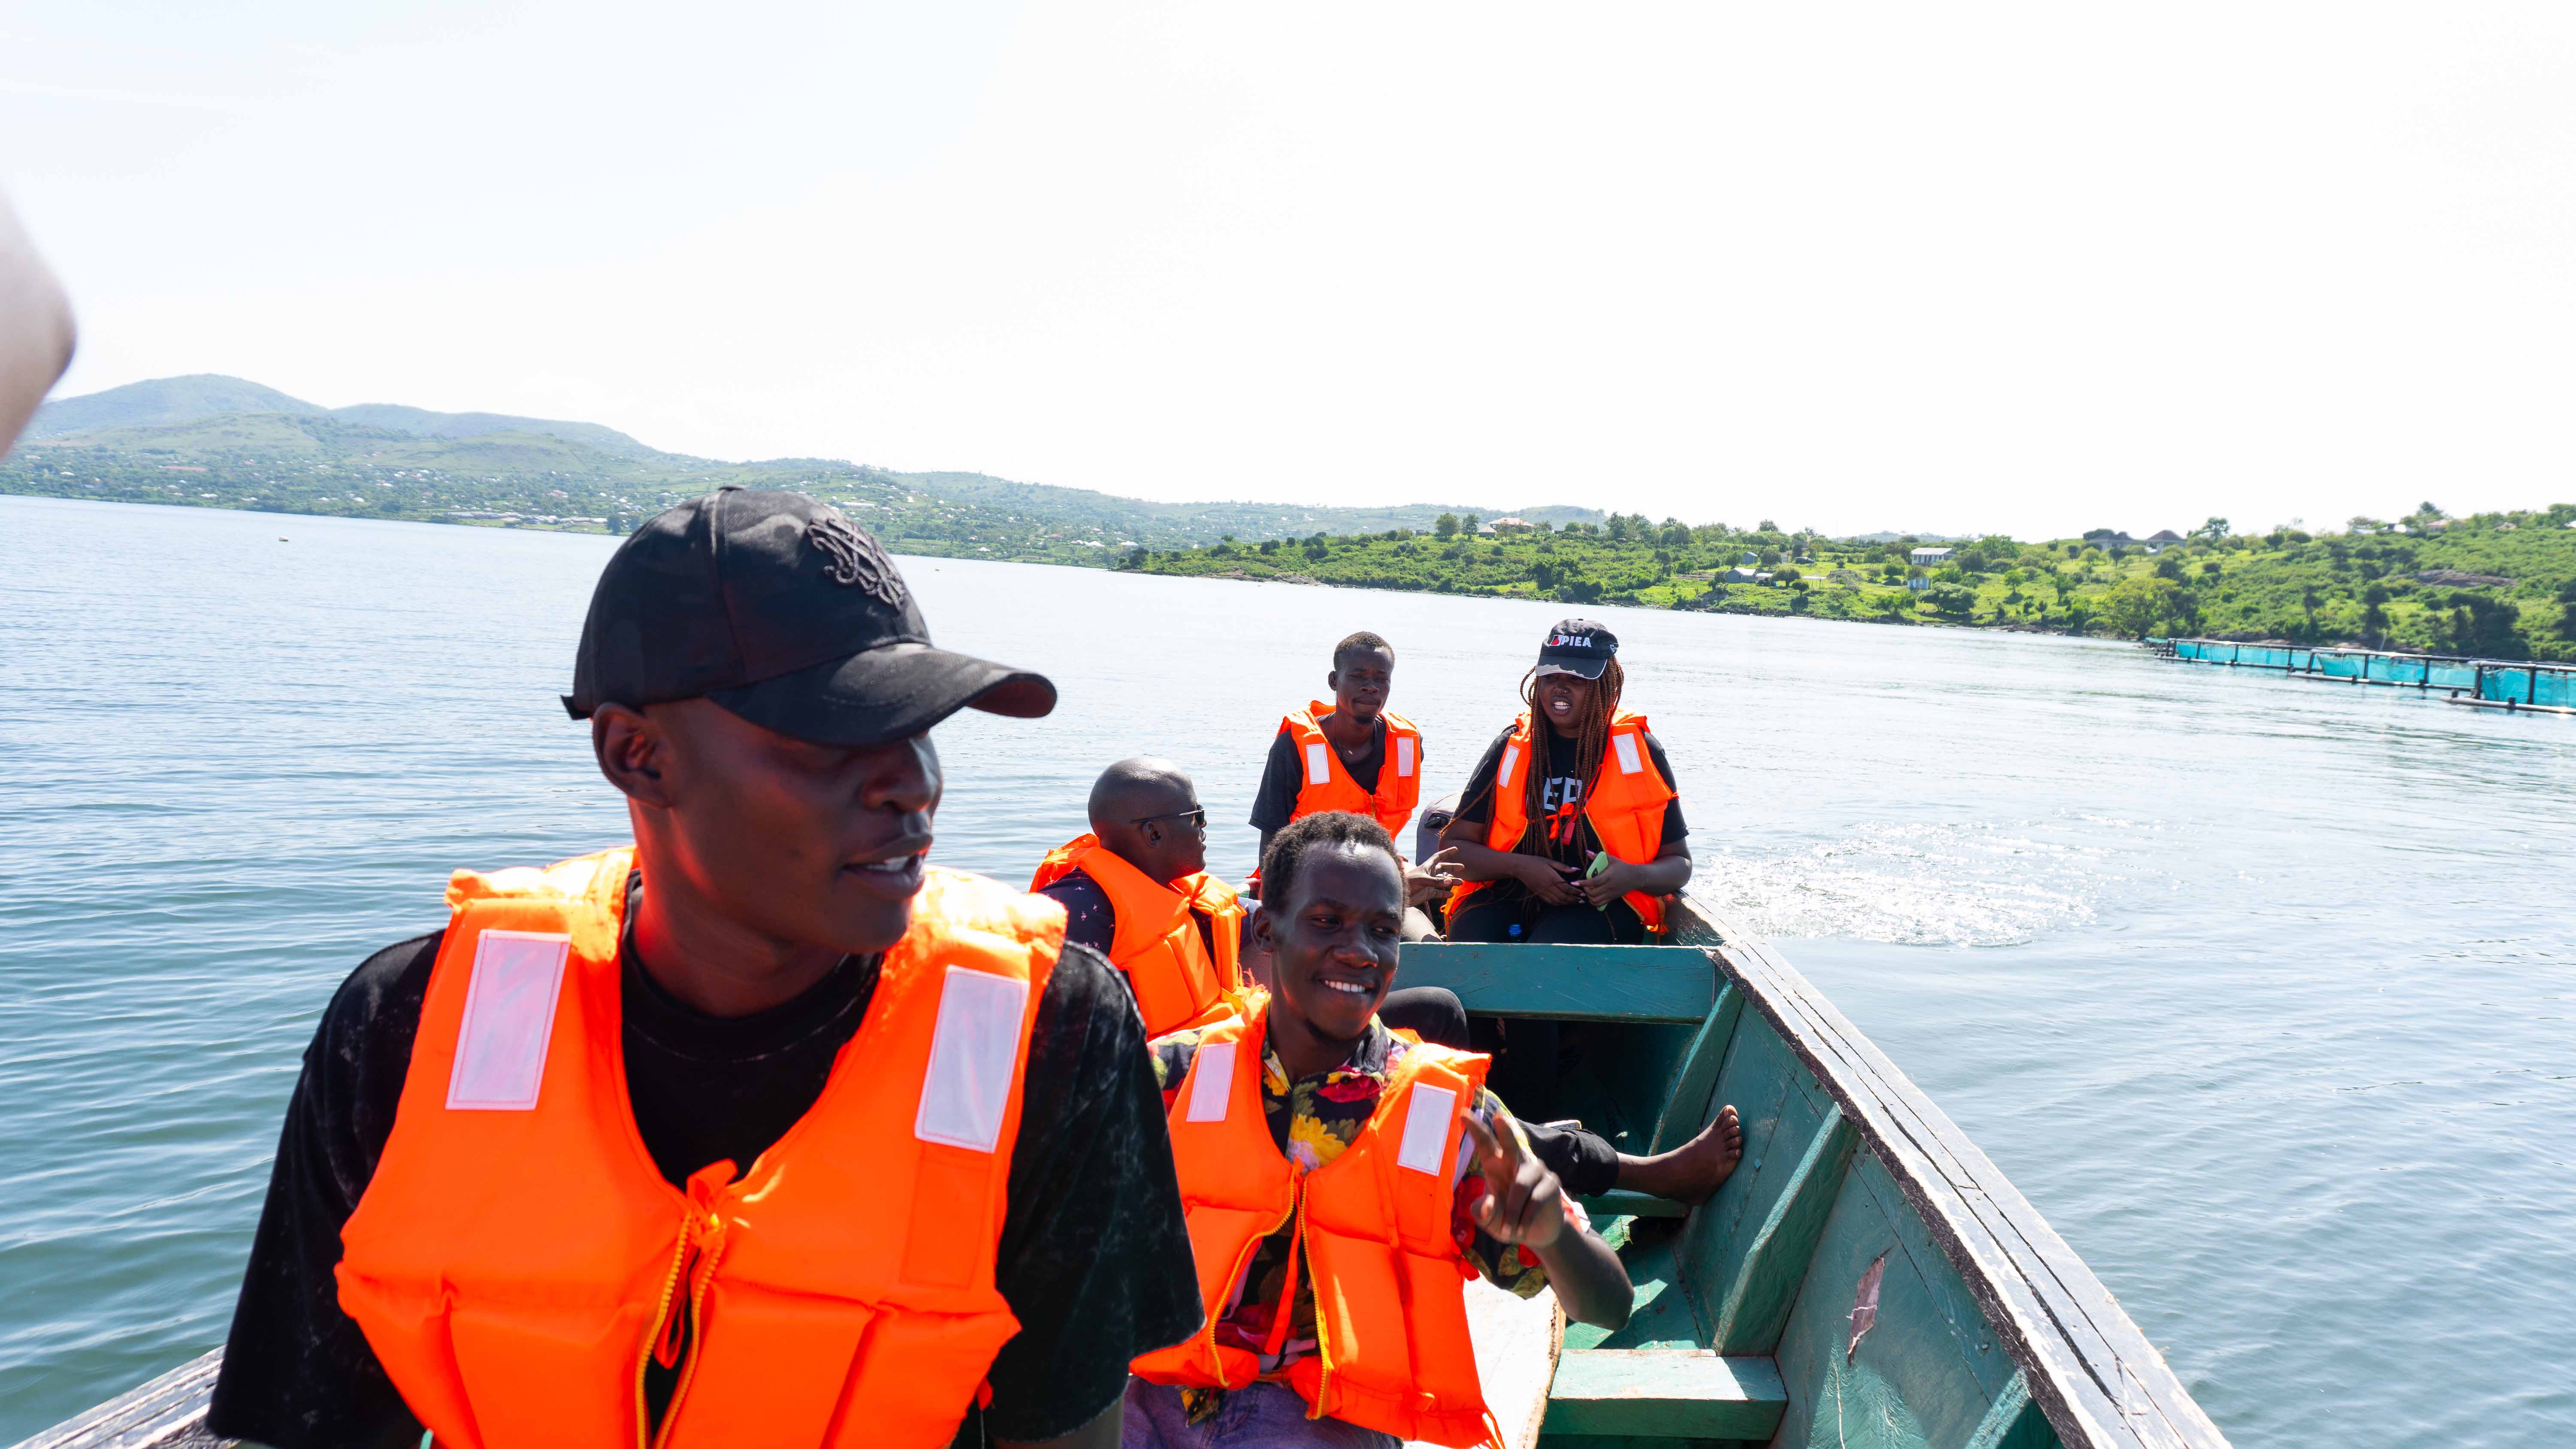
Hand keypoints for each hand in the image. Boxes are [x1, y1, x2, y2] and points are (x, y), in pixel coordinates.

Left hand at [1405, 850, 1461, 907]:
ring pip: (1443, 881)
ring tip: (1460, 882)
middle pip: (1443, 869)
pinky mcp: (1427, 894)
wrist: (1399, 895)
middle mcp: (1429, 874)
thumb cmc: (1408, 883)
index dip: (1446, 852)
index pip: (1438, 857)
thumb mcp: (1422, 880)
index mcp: (1427, 867)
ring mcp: (1429, 884)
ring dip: (1451, 881)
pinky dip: (1445, 894)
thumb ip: (1436, 881)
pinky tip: (1451, 895)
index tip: (1456, 849)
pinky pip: (1438, 893)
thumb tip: (1449, 881)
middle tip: (1462, 867)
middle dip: (1452, 867)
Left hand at [1462, 1109, 1567, 1250]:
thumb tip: (1488, 1205)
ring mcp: (1536, 1170)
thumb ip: (1484, 1213)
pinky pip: (1535, 1200)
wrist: (1537, 1233)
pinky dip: (1525, 1218)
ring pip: (1520, 1186)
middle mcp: (1516, 1161)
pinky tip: (1521, 1230)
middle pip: (1511, 1143)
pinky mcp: (1551, 1183)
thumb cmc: (1507, 1220)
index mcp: (1496, 1164)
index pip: (1484, 1143)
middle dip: (1505, 1130)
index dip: (1474, 1129)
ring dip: (1512, 1212)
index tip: (1462, 1114)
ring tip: (1508, 1231)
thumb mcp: (1490, 1220)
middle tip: (1499, 1117)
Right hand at [1514, 856, 1581, 904]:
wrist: (1520, 867)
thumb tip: (1576, 869)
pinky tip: (1563, 903)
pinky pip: (1550, 902)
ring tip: (1575, 903)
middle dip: (1574, 900)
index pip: (1567, 888)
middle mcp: (1549, 887)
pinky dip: (1558, 904)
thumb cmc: (1536, 862)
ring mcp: (1543, 892)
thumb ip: (1564, 867)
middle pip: (1564, 897)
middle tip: (1582, 901)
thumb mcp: (1550, 862)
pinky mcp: (1539, 894)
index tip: (1583, 894)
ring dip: (1567, 903)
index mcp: (1553, 878)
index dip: (1576, 893)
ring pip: (1558, 901)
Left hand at [1574, 857, 1637, 907]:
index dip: (1583, 883)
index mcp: (1608, 876)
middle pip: (1593, 892)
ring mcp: (1611, 893)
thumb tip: (1587, 852)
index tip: (1575, 882)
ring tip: (1588, 890)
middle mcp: (1609, 886)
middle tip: (1584, 884)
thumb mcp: (1611, 859)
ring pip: (1595, 900)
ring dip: (1588, 896)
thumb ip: (1598, 856)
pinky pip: (1600, 904)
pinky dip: (1593, 902)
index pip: (1593, 882)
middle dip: (1585, 889)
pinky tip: (1592, 896)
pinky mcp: (1612, 898)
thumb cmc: (1622, 867)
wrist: (1635, 877)